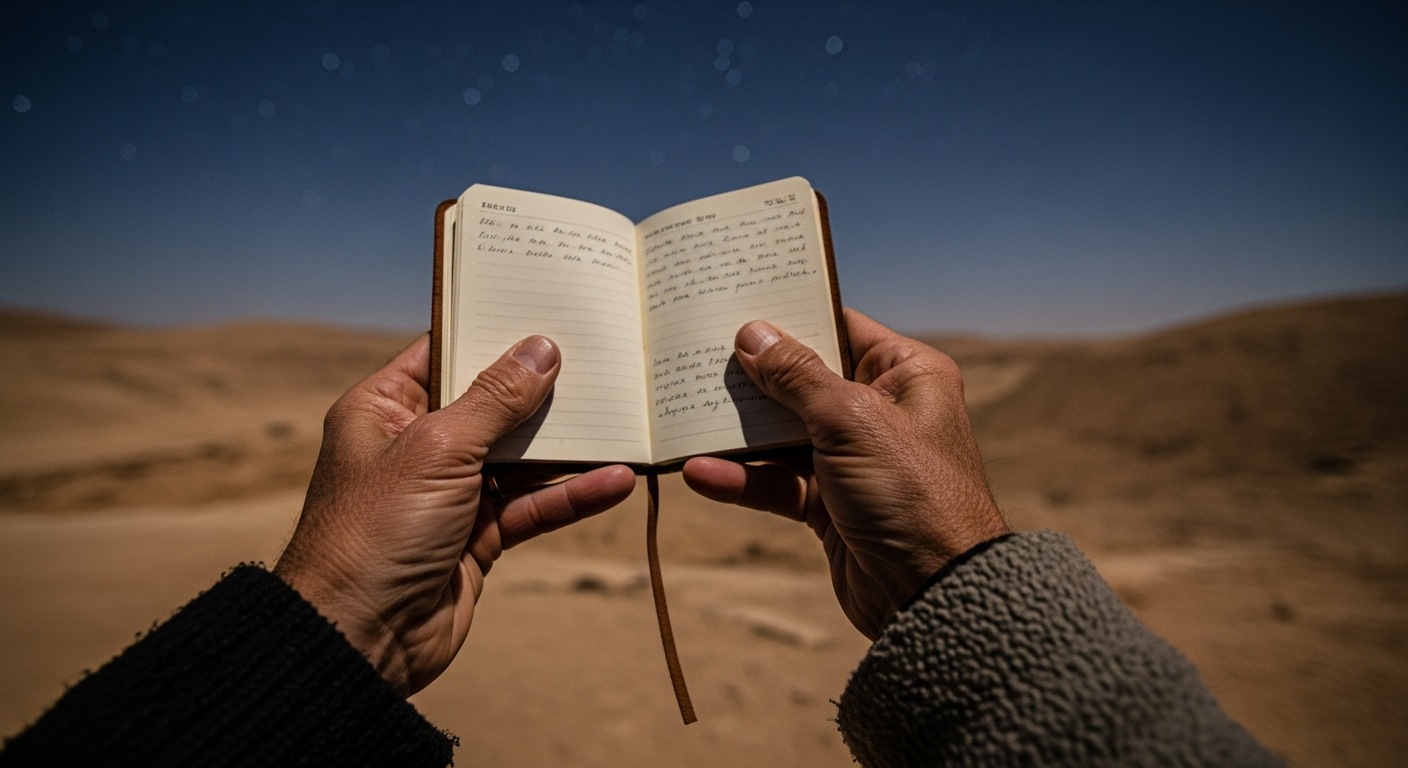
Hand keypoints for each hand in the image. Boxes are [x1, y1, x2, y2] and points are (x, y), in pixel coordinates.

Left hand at [274, 334, 635, 694]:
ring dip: (568, 445)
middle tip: (602, 355)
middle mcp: (416, 445)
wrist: (359, 639)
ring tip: (624, 418)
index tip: (548, 305)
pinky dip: (571, 496)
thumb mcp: (438, 448)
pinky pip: (532, 506)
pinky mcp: (478, 537)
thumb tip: (541, 349)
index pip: (445, 351)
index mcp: (384, 409)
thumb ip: (495, 399)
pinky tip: (615, 481)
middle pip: (492, 403)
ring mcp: (449, 493)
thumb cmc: (376, 532)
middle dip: (544, 387)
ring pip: (520, 457)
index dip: (493, 329)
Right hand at [683, 309, 1008, 638]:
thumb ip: (796, 376)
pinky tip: (700, 473)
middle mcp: (881, 410)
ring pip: (783, 433)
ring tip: (683, 414)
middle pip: (802, 380)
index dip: (788, 315)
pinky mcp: (829, 505)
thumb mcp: (851, 421)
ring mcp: (853, 459)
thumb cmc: (911, 494)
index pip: (838, 328)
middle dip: (750, 376)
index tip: (733, 300)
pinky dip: (742, 479)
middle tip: (693, 352)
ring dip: (737, 430)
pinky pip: (778, 482)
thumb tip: (752, 333)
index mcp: (907, 375)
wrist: (934, 597)